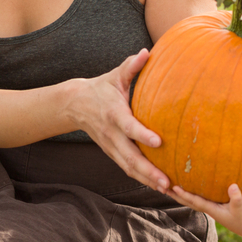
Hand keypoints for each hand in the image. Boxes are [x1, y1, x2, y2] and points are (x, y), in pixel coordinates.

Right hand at [69, 49, 169, 193]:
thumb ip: (131, 66)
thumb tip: (147, 52)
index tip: (158, 142)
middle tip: (167, 181)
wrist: (74, 105)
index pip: (128, 126)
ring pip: (129, 167)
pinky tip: (158, 187)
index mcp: (114, 113)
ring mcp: (110, 146)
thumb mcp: (115, 75)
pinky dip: (142, 179)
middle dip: (149, 170)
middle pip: (130, 156)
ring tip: (167, 189)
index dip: (142, 134)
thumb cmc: (101, 88)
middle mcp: (111, 134)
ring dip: (147, 179)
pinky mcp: (112, 153)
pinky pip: (127, 169)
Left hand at [169, 184, 241, 238]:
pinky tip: (184, 187)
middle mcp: (208, 209)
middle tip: (161, 185)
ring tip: (168, 185)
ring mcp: (210, 208)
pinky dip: (188, 194)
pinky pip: (196, 199)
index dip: (184, 195)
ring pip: (190, 200)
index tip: (174, 187)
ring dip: (179, 194)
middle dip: (175, 195)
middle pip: (187, 202)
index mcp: (212, 210)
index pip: (195, 201)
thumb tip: (233, 186)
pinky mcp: (213, 206)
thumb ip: (237, 198)